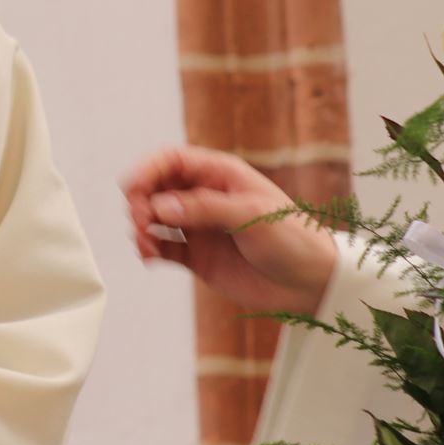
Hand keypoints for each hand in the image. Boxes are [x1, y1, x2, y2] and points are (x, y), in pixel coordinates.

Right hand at [123, 145, 336, 314]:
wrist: (312, 283)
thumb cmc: (294, 238)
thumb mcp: (251, 215)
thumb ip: (204, 208)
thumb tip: (160, 205)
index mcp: (220, 174)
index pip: (172, 161)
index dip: (147, 170)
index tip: (131, 189)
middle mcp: (205, 196)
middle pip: (156, 188)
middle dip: (141, 202)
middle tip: (142, 223)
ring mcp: (200, 227)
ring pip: (155, 218)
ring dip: (142, 227)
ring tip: (145, 244)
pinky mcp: (197, 256)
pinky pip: (163, 248)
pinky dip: (150, 250)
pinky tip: (149, 256)